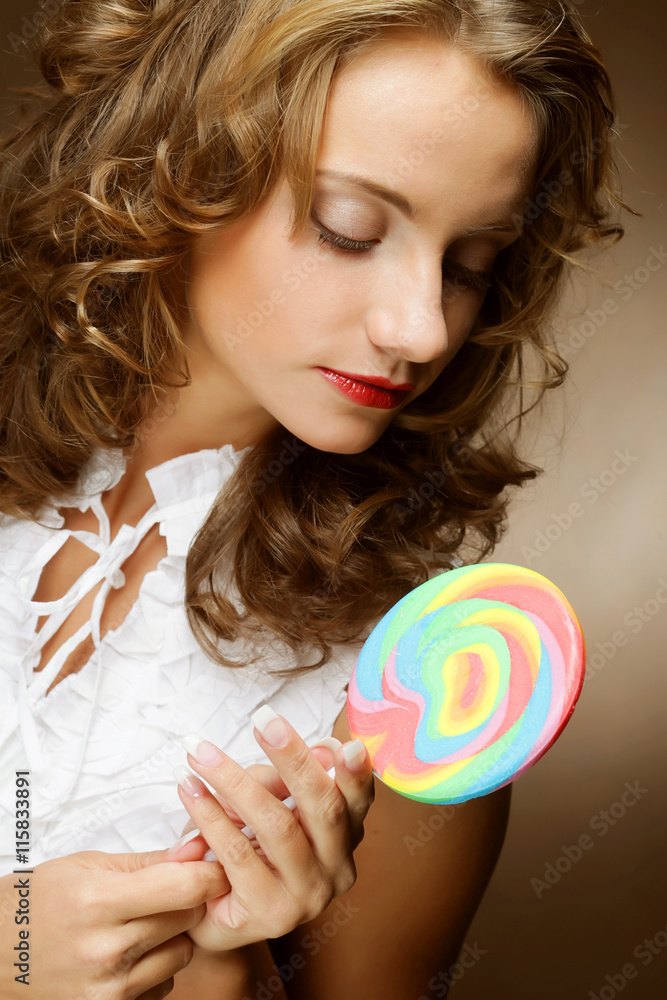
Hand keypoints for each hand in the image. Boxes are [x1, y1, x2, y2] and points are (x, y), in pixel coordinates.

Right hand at [0, 847, 226, 998]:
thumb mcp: (91, 865)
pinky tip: (127, 954)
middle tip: (164, 890)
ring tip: (137, 924)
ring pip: (181, 954)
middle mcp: (104, 952)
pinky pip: (163, 986)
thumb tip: (199, 847)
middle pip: (187, 919)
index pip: (184, 889)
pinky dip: (156, 969)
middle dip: (187, 900)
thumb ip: (152, 860)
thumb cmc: (41, 902)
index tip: (216, 865)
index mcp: (98, 903)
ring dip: (173, 936)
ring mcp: (108, 990)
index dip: (209, 873)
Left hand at [171, 710, 373, 951]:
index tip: (341, 743)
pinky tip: (190, 788)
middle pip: (324, 807)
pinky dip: (210, 816)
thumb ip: (281, 781)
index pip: (357, 799)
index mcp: (346, 837)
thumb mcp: (263, 804)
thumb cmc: (242, 852)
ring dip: (235, 781)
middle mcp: (337, 869)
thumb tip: (319, 749)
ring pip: (277, 825)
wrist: (209, 919)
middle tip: (264, 720)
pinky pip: (238, 853)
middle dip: (294, 758)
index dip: (354, 771)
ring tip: (201, 753)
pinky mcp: (271, 914)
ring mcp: (309, 896)